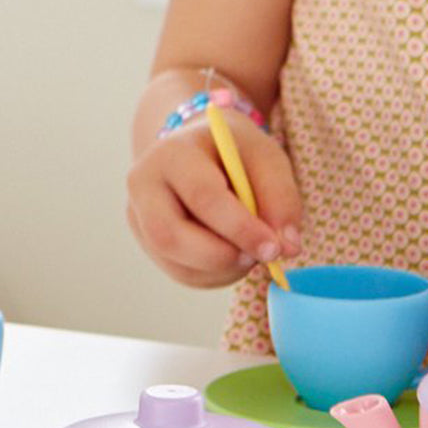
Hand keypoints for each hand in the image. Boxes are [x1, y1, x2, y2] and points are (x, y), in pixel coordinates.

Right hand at [126, 111, 301, 287]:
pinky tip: (234, 254)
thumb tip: (287, 248)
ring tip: (250, 249)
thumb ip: (281, 199)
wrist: (203, 153)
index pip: (202, 196)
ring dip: (225, 269)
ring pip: (178, 264)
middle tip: (261, 257)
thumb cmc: (237, 154)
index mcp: (172, 153)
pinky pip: (185, 275)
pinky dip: (219, 274)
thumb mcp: (267, 159)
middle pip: (170, 237)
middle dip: (223, 257)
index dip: (241, 228)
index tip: (274, 249)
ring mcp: (140, 218)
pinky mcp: (150, 245)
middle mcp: (144, 186)